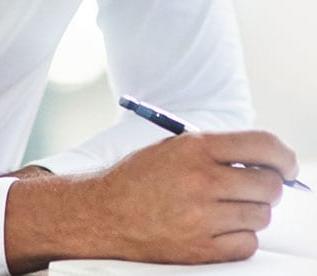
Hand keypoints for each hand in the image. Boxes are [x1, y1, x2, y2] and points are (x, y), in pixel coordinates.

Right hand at [4, 130, 298, 273]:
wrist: (106, 212)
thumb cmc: (141, 177)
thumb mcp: (174, 148)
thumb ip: (216, 150)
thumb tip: (265, 160)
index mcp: (196, 148)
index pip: (262, 146)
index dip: (283, 156)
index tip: (287, 164)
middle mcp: (202, 180)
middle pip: (268, 185)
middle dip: (270, 186)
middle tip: (259, 187)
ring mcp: (203, 216)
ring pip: (261, 216)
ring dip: (252, 211)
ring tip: (229, 207)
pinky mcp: (202, 248)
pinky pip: (247, 243)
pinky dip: (241, 236)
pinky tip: (221, 226)